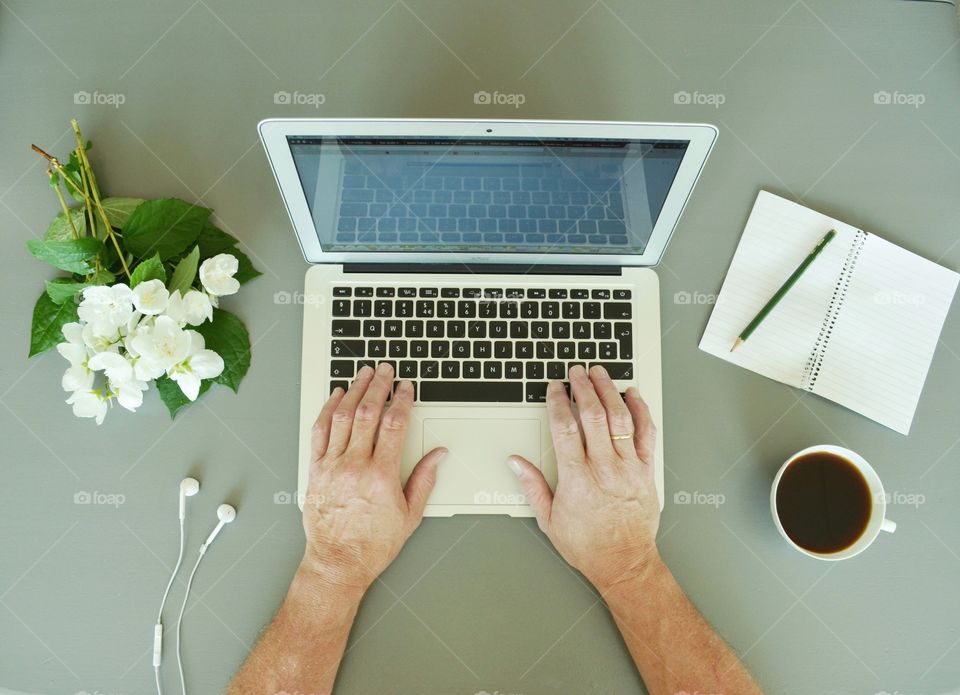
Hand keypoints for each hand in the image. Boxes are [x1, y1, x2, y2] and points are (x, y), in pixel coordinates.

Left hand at [300, 363, 446, 594]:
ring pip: (342, 417)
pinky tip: (334, 397)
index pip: (393, 425)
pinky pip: (319, 432)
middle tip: (385, 370)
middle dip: (378, 386)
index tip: (406, 388)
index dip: (401, 400)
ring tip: (362, 374)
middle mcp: (354, 466)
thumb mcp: (410, 515)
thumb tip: (438, 455)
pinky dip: (327, 411)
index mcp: (381, 476)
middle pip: (368, 413)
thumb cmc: (372, 545)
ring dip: (353, 391)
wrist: (337, 563)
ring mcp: (332, 466)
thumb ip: (424, 479)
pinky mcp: (315, 471)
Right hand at [510, 364, 659, 593]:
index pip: (565, 429)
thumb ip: (533, 487)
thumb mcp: (550, 520)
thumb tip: (516, 463)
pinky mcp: (647, 470)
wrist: (625, 563)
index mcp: (577, 479)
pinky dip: (640, 410)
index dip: (558, 402)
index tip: (554, 387)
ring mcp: (628, 468)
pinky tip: (632, 395)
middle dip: (583, 388)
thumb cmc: (589, 546)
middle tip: (576, 372)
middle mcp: (604, 469)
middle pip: (592, 416)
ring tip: (600, 374)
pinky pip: (646, 433)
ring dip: (608, 391)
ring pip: (619, 419)